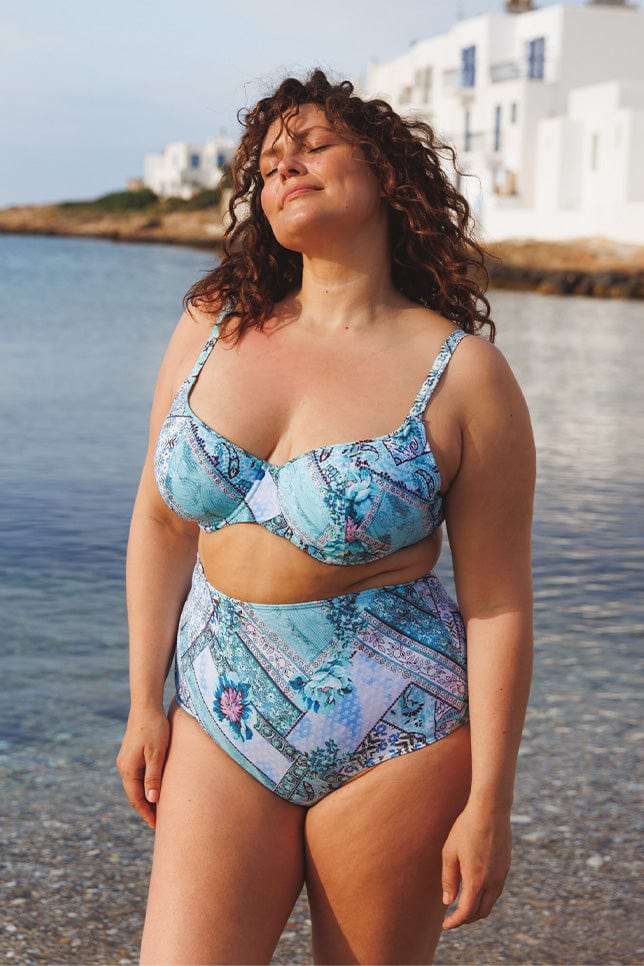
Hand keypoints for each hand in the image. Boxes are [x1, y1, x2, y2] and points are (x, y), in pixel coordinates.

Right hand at [116, 706, 169, 828]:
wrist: (145, 705)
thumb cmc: (154, 728)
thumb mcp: (157, 754)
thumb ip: (154, 777)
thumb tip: (152, 800)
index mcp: (128, 770)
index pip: (137, 799)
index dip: (147, 814)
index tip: (158, 827)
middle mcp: (123, 767)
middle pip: (134, 795)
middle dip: (146, 809)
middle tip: (160, 822)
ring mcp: (126, 760)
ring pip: (136, 785)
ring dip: (146, 797)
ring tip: (160, 808)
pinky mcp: (131, 753)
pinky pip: (137, 775)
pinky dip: (146, 785)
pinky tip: (156, 787)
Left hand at [441, 803, 511, 928]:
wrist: (490, 810)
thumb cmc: (466, 829)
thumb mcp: (450, 852)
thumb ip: (449, 879)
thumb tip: (448, 901)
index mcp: (476, 880)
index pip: (466, 912)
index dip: (455, 922)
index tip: (446, 924)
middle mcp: (492, 882)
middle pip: (481, 912)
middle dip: (466, 919)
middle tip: (453, 917)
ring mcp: (502, 875)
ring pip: (490, 903)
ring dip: (477, 909)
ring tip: (463, 905)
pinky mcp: (506, 867)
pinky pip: (496, 890)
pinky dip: (485, 897)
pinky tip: (476, 889)